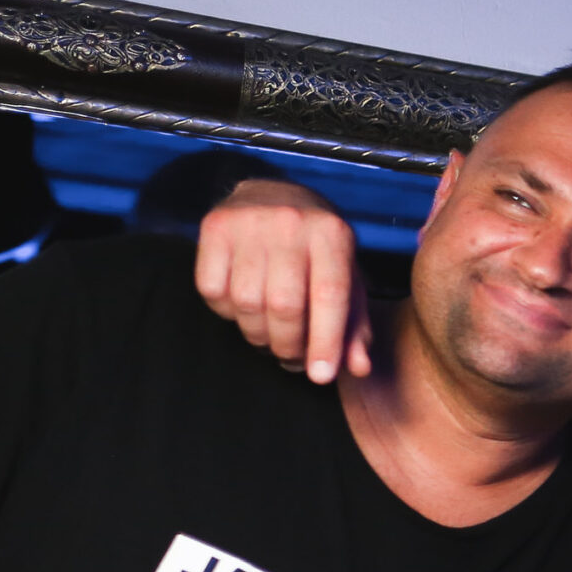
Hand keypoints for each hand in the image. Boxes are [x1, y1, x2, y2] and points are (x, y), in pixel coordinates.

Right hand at [193, 179, 371, 383]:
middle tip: (292, 356)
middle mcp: (291, 224)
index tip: (320, 376)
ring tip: (270, 334)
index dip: (325, 342)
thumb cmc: (316, 250)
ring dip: (258, 334)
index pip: (329, 296)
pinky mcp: (214, 228)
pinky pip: (213, 292)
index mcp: (332, 234)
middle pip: (285, 306)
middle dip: (288, 344)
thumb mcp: (347, 280)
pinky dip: (228, 312)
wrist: (271, 195)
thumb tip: (358, 368)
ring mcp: (248, 223)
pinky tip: (244, 307)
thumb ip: (355, 326)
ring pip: (247, 303)